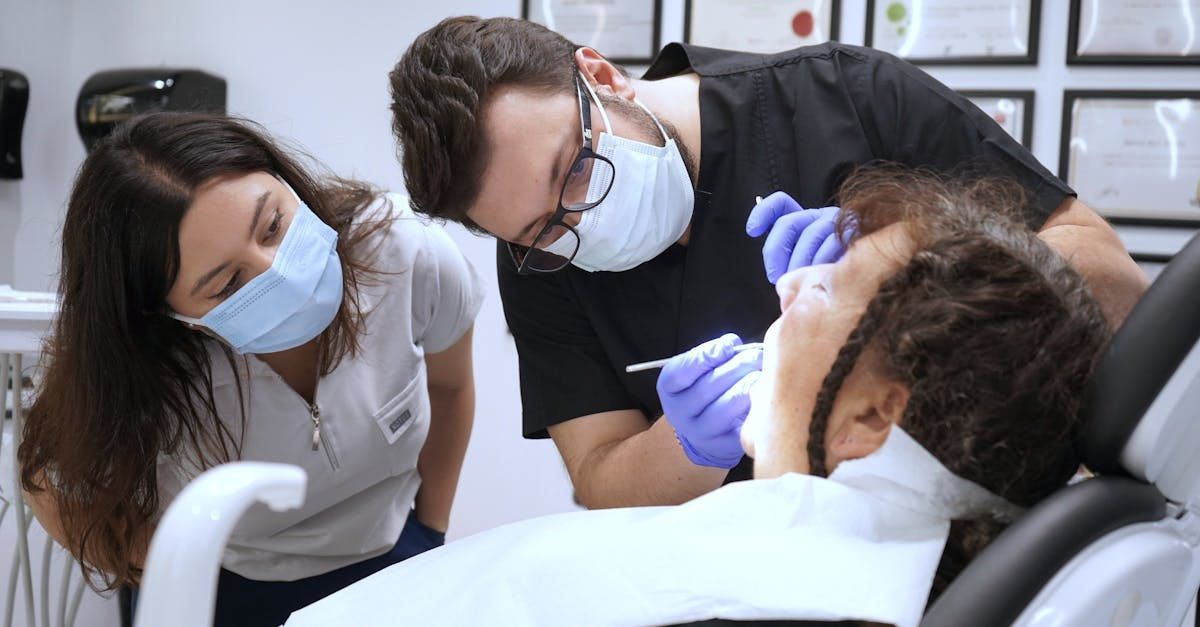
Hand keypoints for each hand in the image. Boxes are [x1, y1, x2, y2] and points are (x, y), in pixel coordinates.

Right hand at [657, 334, 761, 467]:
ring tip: (764, 373)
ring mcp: (699, 432)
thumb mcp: (697, 371)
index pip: (682, 372)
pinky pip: (743, 425)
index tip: (730, 344)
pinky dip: (757, 407)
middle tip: (758, 355)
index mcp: (669, 388)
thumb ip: (712, 355)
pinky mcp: (723, 446)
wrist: (703, 432)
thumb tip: (734, 345)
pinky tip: (766, 395)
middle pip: (708, 387)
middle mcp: (679, 412)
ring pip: (727, 406)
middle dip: (737, 366)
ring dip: (749, 385)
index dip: (707, 355)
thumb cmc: (704, 390)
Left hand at [746, 191, 847, 283]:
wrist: (870, 276)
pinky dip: (822, 264)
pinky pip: (832, 245)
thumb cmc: (834, 275)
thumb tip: (776, 276)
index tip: (752, 230)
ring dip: (800, 262)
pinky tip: (820, 276)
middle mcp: (821, 216)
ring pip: (810, 235)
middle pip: (788, 223)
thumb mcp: (807, 268)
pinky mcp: (855, 233)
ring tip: (799, 281)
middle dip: (776, 251)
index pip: (781, 204)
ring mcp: (838, 223)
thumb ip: (790, 263)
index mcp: (806, 220)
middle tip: (776, 275)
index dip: (763, 212)